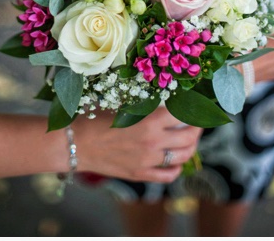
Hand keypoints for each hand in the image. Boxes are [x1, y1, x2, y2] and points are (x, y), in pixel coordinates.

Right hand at [73, 108, 201, 182]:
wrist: (75, 144)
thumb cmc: (95, 120)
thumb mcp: (123, 106)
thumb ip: (147, 105)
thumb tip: (168, 98)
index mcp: (149, 121)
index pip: (183, 115)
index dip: (193, 108)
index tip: (195, 104)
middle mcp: (153, 143)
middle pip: (190, 137)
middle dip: (198, 128)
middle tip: (197, 122)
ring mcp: (148, 161)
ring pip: (183, 156)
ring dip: (191, 146)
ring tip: (189, 139)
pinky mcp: (140, 174)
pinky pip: (169, 175)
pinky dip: (176, 167)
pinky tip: (175, 160)